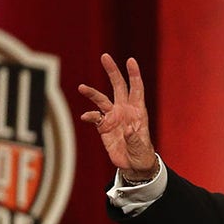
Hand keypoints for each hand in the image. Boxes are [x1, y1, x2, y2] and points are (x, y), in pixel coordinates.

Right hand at [78, 54, 158, 180]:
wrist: (134, 166)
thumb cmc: (142, 155)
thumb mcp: (141, 148)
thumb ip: (135, 139)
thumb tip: (128, 130)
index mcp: (138, 111)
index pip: (136, 88)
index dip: (134, 74)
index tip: (130, 60)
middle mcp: (125, 110)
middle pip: (118, 86)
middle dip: (112, 71)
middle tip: (105, 57)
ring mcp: (113, 117)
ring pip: (101, 99)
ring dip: (92, 93)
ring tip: (82, 88)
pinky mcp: (104, 127)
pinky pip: (94, 117)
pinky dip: (89, 116)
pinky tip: (85, 117)